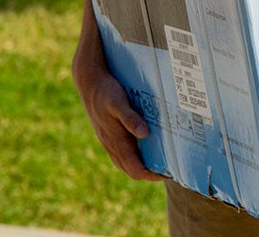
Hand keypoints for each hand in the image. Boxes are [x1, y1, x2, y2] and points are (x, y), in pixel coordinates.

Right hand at [72, 0, 163, 182]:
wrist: (85, 67)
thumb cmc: (106, 49)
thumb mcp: (112, 33)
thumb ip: (115, 16)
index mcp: (103, 89)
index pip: (114, 105)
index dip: (127, 119)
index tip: (143, 129)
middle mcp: (101, 112)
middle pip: (115, 141)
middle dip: (136, 158)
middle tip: (161, 170)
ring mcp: (101, 126)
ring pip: (116, 154)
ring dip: (138, 168)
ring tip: (164, 176)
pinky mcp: (107, 133)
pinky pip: (118, 155)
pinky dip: (134, 166)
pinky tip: (155, 172)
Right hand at [73, 63, 164, 181]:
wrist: (89, 83)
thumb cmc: (106, 92)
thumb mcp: (119, 103)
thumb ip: (131, 119)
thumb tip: (145, 134)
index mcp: (116, 142)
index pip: (135, 169)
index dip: (151, 176)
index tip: (168, 174)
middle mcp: (112, 145)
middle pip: (131, 170)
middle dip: (149, 174)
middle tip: (169, 170)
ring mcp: (108, 141)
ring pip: (125, 163)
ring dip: (141, 167)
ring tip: (160, 163)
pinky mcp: (108, 134)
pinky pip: (122, 153)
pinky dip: (134, 157)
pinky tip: (144, 147)